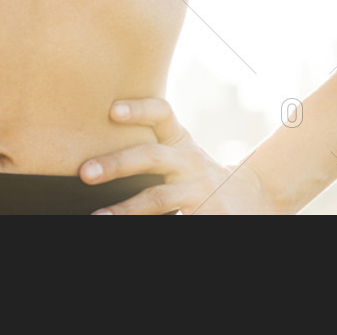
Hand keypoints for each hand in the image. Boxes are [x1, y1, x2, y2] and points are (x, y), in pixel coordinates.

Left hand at [79, 96, 279, 213]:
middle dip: (117, 164)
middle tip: (85, 172)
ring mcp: (200, 190)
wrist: (252, 197)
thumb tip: (93, 153)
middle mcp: (190, 161)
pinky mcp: (210, 215)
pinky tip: (129, 228)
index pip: (162, 113)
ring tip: (98, 217)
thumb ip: (150, 143)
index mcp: (180, 141)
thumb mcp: (180, 151)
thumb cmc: (196, 173)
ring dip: (126, 209)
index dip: (139, 108)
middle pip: (151, 156)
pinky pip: (176, 219)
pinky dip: (151, 224)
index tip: (112, 110)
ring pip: (159, 198)